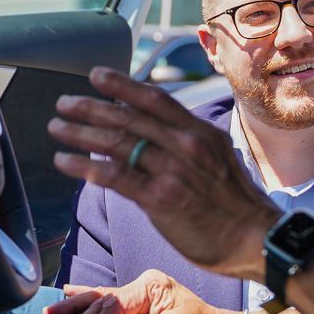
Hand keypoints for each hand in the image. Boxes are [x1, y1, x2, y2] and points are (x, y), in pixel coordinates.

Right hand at [43, 269, 246, 313]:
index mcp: (149, 286)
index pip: (113, 306)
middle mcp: (142, 286)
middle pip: (102, 302)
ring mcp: (140, 295)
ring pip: (100, 302)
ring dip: (76, 310)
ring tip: (51, 312)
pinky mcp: (139, 307)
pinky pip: (108, 305)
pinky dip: (88, 302)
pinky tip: (71, 294)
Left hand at [49, 67, 279, 278]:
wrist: (256, 238)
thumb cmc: (235, 203)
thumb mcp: (217, 157)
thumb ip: (185, 142)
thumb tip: (151, 131)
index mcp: (199, 132)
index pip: (155, 99)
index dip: (122, 84)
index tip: (97, 76)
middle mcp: (185, 145)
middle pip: (128, 118)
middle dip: (90, 107)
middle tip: (64, 103)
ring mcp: (172, 171)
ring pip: (117, 143)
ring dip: (81, 133)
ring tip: (57, 128)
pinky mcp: (161, 199)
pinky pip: (115, 177)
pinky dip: (86, 166)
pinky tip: (66, 162)